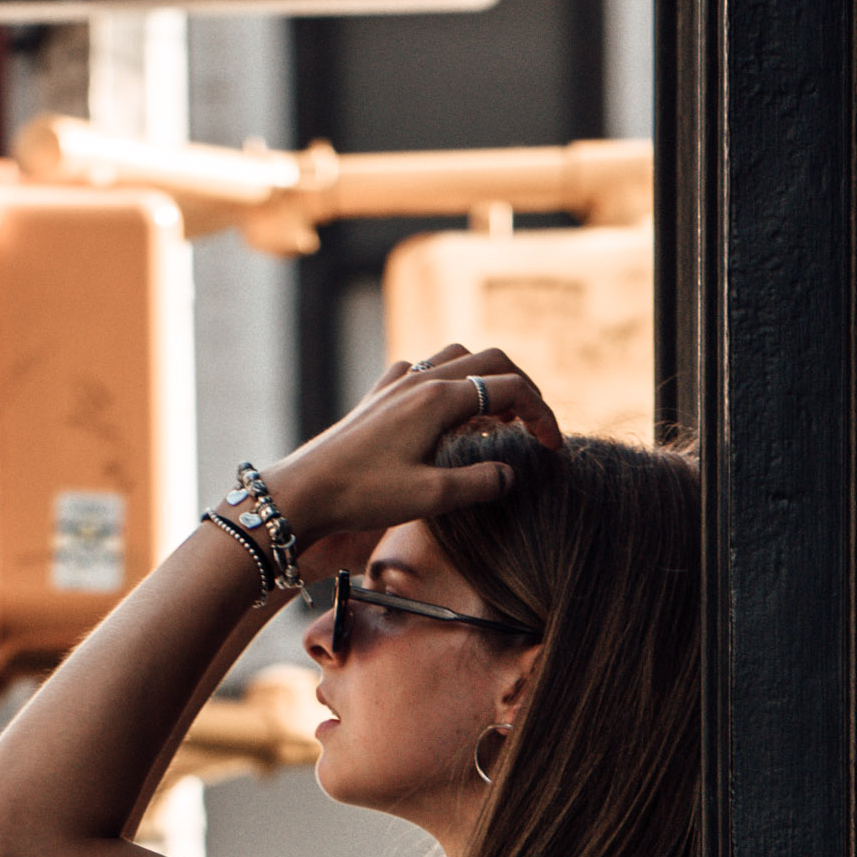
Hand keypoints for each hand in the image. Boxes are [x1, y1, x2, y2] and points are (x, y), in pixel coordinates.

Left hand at [265, 345, 562, 552]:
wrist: (304, 492)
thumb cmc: (363, 495)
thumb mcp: (432, 498)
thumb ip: (480, 483)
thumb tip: (511, 474)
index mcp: (440, 398)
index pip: (511, 389)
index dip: (541, 415)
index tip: (553, 446)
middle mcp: (420, 380)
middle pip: (490, 362)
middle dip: (522, 389)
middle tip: (535, 425)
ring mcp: (397, 384)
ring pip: (457, 359)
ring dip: (487, 380)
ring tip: (499, 416)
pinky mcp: (378, 397)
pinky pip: (423, 371)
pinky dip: (450, 382)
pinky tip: (447, 412)